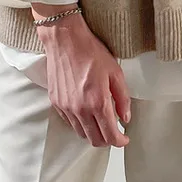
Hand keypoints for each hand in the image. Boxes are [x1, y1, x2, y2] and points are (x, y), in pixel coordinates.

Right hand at [32, 7, 131, 147]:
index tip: (124, 138)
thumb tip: (125, 117)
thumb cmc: (91, 52)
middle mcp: (80, 109)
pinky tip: (87, 113)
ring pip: (81, 134)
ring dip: (93, 133)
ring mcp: (66, 107)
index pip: (110, 135)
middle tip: (115, 132)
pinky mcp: (56, 103)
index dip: (120, 141)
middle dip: (108, 140)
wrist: (65, 40)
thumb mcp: (115, 72)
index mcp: (98, 102)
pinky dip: (80, 124)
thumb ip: (122, 98)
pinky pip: (70, 123)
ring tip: (101, 123)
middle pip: (95, 140)